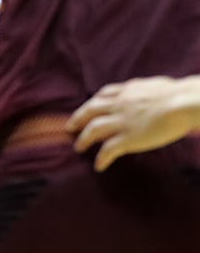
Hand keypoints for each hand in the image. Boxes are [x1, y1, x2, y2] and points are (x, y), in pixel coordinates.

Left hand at [68, 76, 199, 171]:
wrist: (183, 103)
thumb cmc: (181, 94)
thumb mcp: (157, 86)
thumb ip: (148, 91)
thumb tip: (153, 92)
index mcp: (128, 91)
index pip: (104, 94)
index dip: (93, 102)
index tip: (87, 107)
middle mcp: (120, 105)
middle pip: (91, 110)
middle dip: (78, 118)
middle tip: (69, 127)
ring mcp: (122, 122)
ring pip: (93, 130)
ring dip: (83, 139)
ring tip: (78, 147)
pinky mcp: (129, 138)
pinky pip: (109, 150)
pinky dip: (102, 158)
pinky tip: (99, 166)